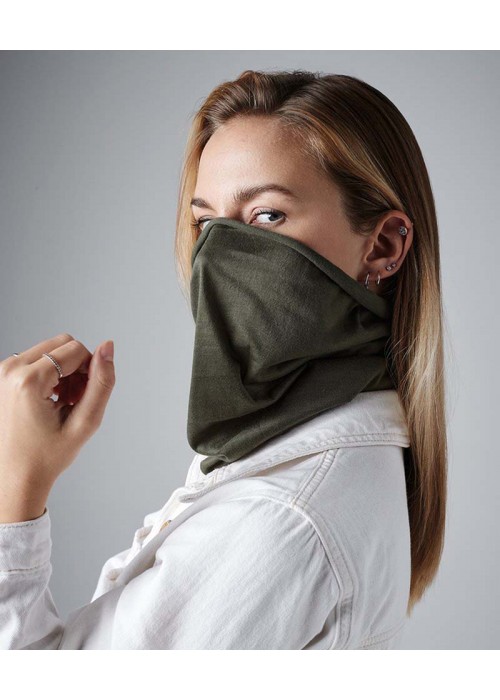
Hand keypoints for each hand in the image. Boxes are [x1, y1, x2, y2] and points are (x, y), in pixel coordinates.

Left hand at [0, 333, 115, 521]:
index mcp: (28, 380)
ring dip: (65, 371)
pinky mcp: (4, 374)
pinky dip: (51, 373)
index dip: (90, 371)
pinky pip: (38, 358)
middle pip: (63, 344)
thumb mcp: (84, 422)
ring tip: (65, 402)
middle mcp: (11, 369)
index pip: (76, 349)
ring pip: (52, 350)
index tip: (84, 399)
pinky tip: (52, 399)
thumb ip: (102, 382)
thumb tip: (108, 347)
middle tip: (76, 400)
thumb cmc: (46, 456)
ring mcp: (4, 371)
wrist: (15, 475)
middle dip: (78, 368)